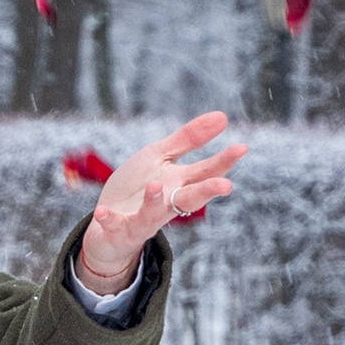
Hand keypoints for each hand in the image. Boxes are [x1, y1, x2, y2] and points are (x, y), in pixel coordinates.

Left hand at [76, 111, 246, 287]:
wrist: (108, 226)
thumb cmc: (139, 188)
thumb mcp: (160, 157)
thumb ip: (189, 139)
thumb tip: (223, 115)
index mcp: (179, 183)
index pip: (206, 172)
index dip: (224, 161)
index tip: (241, 147)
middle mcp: (167, 203)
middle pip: (191, 198)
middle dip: (207, 191)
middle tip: (225, 185)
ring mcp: (144, 218)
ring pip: (154, 214)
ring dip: (155, 202)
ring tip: (155, 186)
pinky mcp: (120, 229)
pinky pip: (115, 225)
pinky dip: (109, 219)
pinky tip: (102, 211)